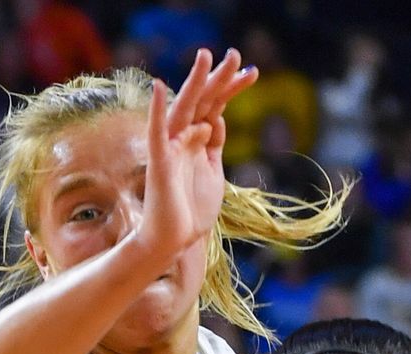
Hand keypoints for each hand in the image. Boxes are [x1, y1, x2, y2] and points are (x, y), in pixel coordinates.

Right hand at [131, 49, 257, 269]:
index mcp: (196, 141)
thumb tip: (215, 121)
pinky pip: (157, 132)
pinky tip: (162, 87)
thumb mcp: (211, 173)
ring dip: (195, 82)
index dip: (232, 89)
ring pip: (183, 108)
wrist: (174, 241)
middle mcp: (182, 139)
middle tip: (236, 54)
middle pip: (202, 101)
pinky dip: (158, 110)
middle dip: (219, 78)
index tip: (253, 73)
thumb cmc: (191, 210)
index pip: (215, 107)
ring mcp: (170, 148)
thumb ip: (212, 146)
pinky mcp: (161, 162)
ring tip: (207, 57)